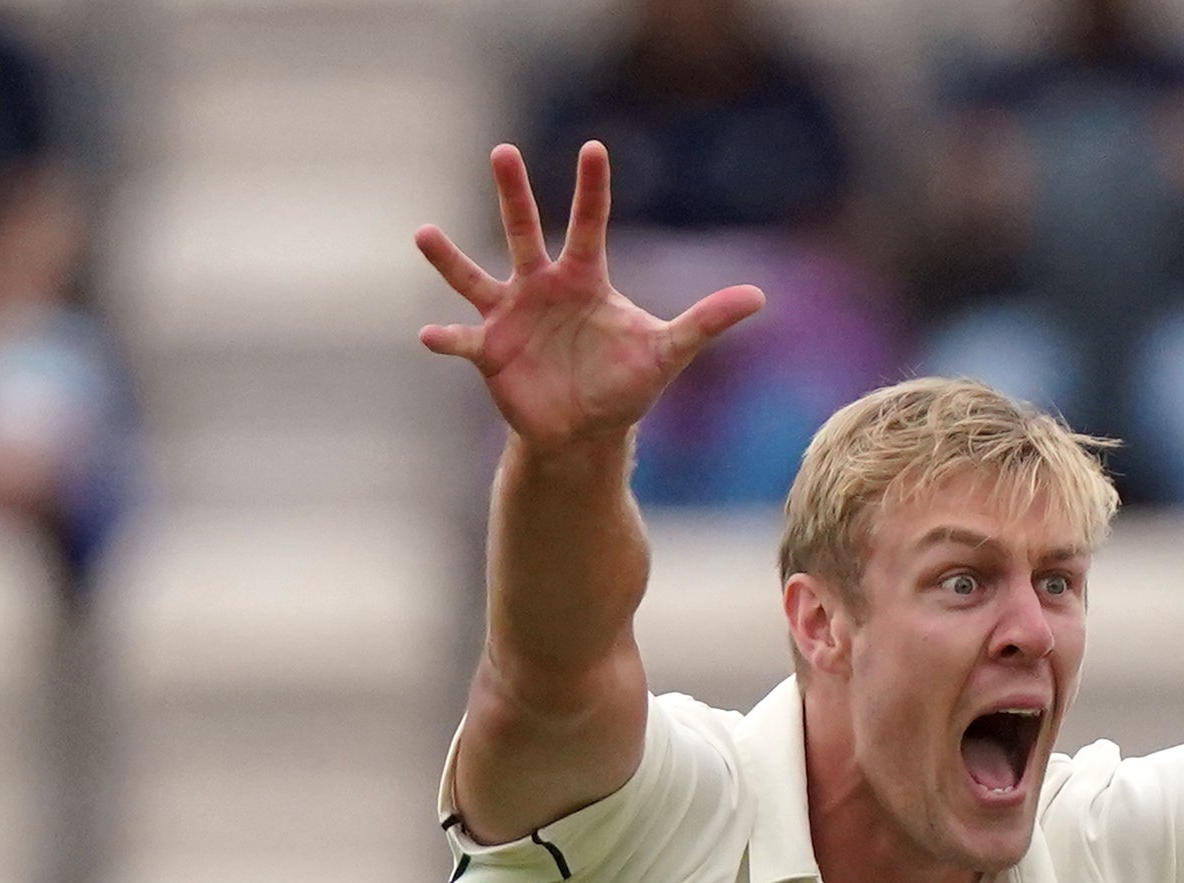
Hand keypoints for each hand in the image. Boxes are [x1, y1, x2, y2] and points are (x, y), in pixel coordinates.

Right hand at [416, 141, 759, 453]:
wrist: (585, 432)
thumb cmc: (625, 386)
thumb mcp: (668, 353)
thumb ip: (707, 321)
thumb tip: (759, 296)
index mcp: (584, 279)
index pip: (589, 223)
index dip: (592, 188)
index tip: (593, 147)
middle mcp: (542, 287)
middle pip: (525, 230)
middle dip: (514, 192)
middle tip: (502, 151)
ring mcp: (511, 317)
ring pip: (476, 277)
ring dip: (450, 259)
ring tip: (424, 233)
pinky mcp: (490, 353)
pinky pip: (463, 340)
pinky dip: (446, 338)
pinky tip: (429, 333)